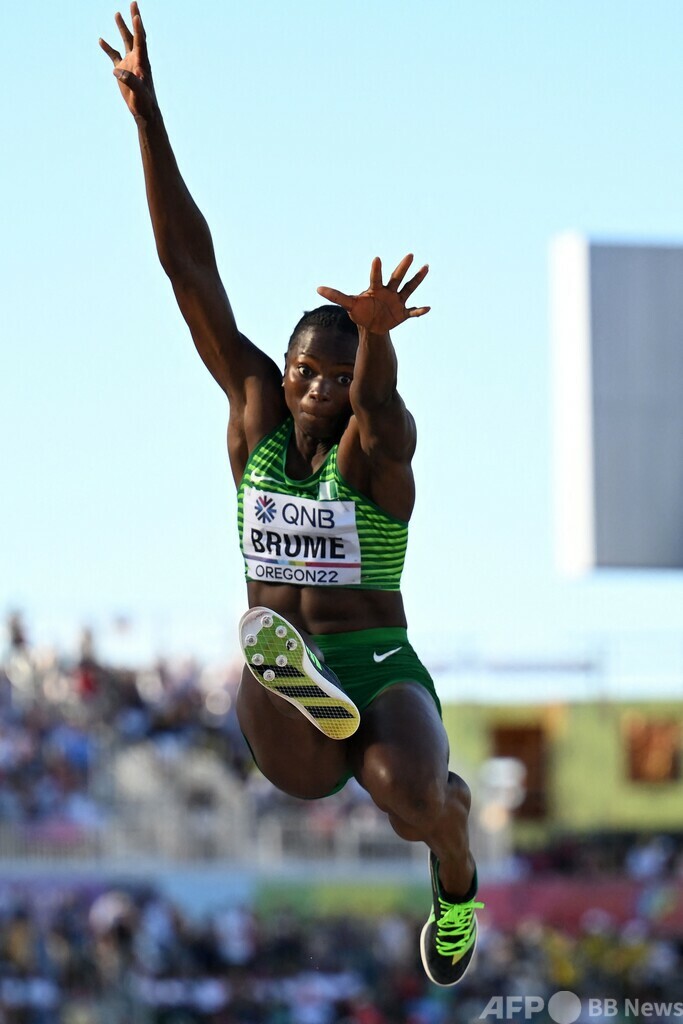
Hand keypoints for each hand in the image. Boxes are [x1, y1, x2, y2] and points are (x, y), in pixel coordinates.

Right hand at [99, 3, 156, 122]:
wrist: (144, 111)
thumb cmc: (144, 103)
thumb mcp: (139, 93)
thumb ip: (130, 81)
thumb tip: (117, 71)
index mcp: (142, 62)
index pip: (141, 41)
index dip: (139, 28)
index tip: (136, 15)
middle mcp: (137, 58)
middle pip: (136, 35)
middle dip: (135, 19)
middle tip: (134, 3)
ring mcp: (129, 63)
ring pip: (125, 41)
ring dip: (122, 28)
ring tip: (117, 14)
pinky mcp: (122, 70)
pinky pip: (114, 55)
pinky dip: (107, 48)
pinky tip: (100, 39)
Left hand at [317, 255, 429, 334]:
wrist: (371, 325)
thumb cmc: (360, 311)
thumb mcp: (348, 304)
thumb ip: (335, 296)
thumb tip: (317, 289)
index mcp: (375, 289)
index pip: (375, 277)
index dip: (375, 269)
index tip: (376, 258)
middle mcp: (389, 291)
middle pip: (396, 278)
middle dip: (403, 267)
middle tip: (410, 255)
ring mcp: (397, 301)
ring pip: (409, 288)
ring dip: (417, 279)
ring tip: (426, 267)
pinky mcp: (403, 313)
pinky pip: (413, 312)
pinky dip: (420, 311)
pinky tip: (428, 308)